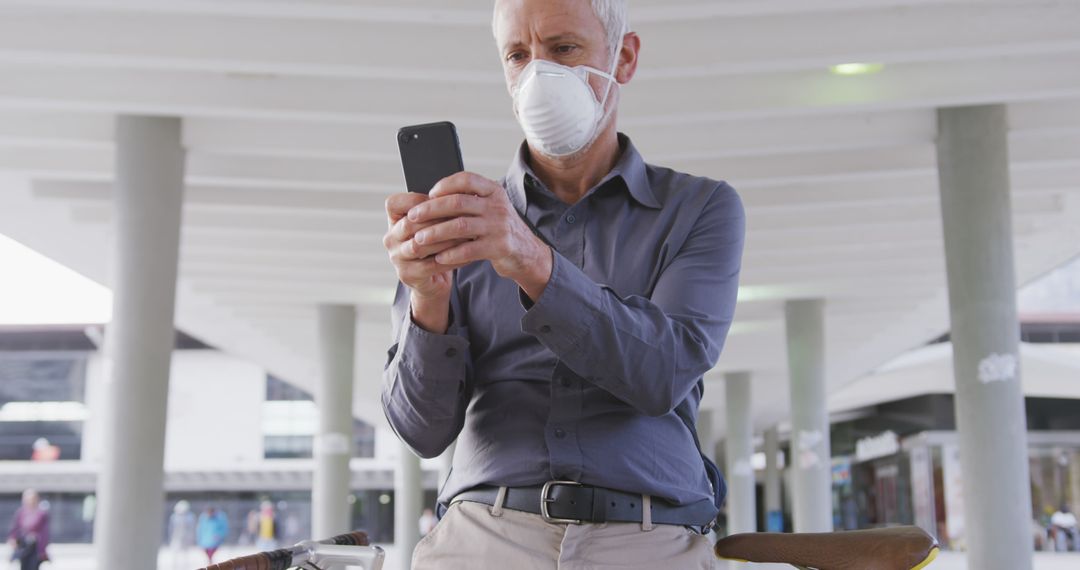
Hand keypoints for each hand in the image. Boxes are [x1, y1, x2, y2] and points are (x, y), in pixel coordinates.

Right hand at [383, 192, 469, 299]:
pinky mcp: (407, 275)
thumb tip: (458, 192)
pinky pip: (431, 265)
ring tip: (467, 234)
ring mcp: (396, 258)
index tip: (441, 199)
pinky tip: (467, 252)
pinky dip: (451, 258)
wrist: (433, 279)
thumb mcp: (432, 224)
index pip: (394, 204)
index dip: (417, 200)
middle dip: (437, 219)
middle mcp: (390, 238)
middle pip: (410, 224)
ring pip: (419, 245)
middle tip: (462, 215)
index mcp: (393, 221)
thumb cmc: (435, 244)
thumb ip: (436, 209)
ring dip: (445, 239)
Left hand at [405, 172, 551, 298]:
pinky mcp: (499, 247)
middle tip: (413, 217)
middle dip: (431, 210)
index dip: (445, 185)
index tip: (429, 194)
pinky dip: (451, 254)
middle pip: (458, 203)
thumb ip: (469, 200)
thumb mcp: (490, 207)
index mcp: (494, 191)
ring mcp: (499, 227)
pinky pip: (469, 250)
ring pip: (459, 226)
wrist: (525, 252)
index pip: (466, 179)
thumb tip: (431, 198)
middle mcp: (497, 206)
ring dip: (435, 233)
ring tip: (419, 238)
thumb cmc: (498, 228)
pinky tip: (438, 257)